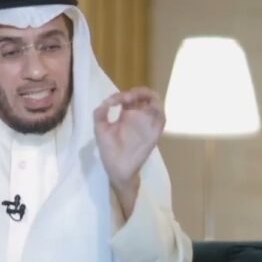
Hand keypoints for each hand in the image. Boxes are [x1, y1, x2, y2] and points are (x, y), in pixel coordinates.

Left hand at [93, 87, 164, 217]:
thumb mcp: (100, 130)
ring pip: (156, 104)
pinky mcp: (154, 133)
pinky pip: (161, 119)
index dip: (121, 94)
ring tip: (136, 99)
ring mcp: (147, 125)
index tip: (112, 101)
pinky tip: (147, 108)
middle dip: (139, 91)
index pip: (129, 98)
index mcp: (127, 115)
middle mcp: (139, 117)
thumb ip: (99, 114)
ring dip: (149, 97)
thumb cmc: (109, 151)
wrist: (117, 169)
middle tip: (128, 96)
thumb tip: (106, 101)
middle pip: (146, 97)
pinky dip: (158, 110)